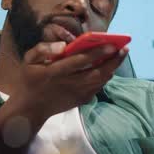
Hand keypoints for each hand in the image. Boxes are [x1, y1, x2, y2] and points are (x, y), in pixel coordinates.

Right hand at [11, 41, 128, 118]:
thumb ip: (43, 49)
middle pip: (96, 72)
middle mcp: (68, 84)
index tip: (111, 44)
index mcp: (54, 72)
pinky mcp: (80, 100)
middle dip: (112, 60)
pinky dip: (106, 77)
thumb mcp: (28, 61)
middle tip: (125, 48)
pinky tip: (111, 67)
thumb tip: (63, 45)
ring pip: (100, 81)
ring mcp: (76, 94)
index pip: (79, 61)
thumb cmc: (29, 79)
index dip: (97, 53)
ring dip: (113, 68)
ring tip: (121, 54)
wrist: (30, 108)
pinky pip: (98, 87)